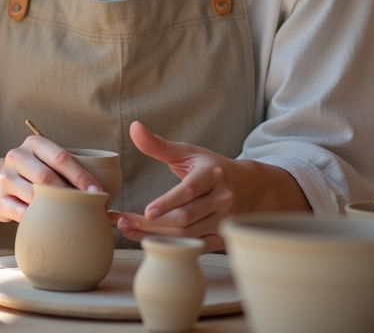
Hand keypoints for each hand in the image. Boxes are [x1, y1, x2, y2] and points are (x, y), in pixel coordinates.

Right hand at [0, 135, 102, 223]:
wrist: (3, 185)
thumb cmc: (39, 174)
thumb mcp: (51, 164)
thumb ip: (72, 173)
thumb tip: (106, 199)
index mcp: (34, 143)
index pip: (61, 158)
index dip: (81, 176)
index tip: (98, 192)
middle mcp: (16, 156)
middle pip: (45, 176)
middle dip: (69, 193)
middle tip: (87, 207)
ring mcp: (5, 178)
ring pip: (32, 195)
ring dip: (53, 208)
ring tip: (70, 217)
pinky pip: (19, 213)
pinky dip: (35, 220)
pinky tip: (48, 225)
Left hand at [114, 121, 307, 250]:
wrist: (250, 186)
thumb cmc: (210, 167)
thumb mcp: (188, 152)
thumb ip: (158, 145)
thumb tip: (134, 127)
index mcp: (212, 174)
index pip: (189, 190)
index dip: (168, 202)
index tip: (147, 211)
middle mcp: (222, 199)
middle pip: (185, 217)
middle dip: (152, 223)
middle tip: (123, 222)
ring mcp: (224, 221)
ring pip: (188, 234)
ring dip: (156, 236)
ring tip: (128, 229)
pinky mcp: (223, 238)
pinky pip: (195, 246)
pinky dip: (172, 246)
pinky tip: (149, 241)